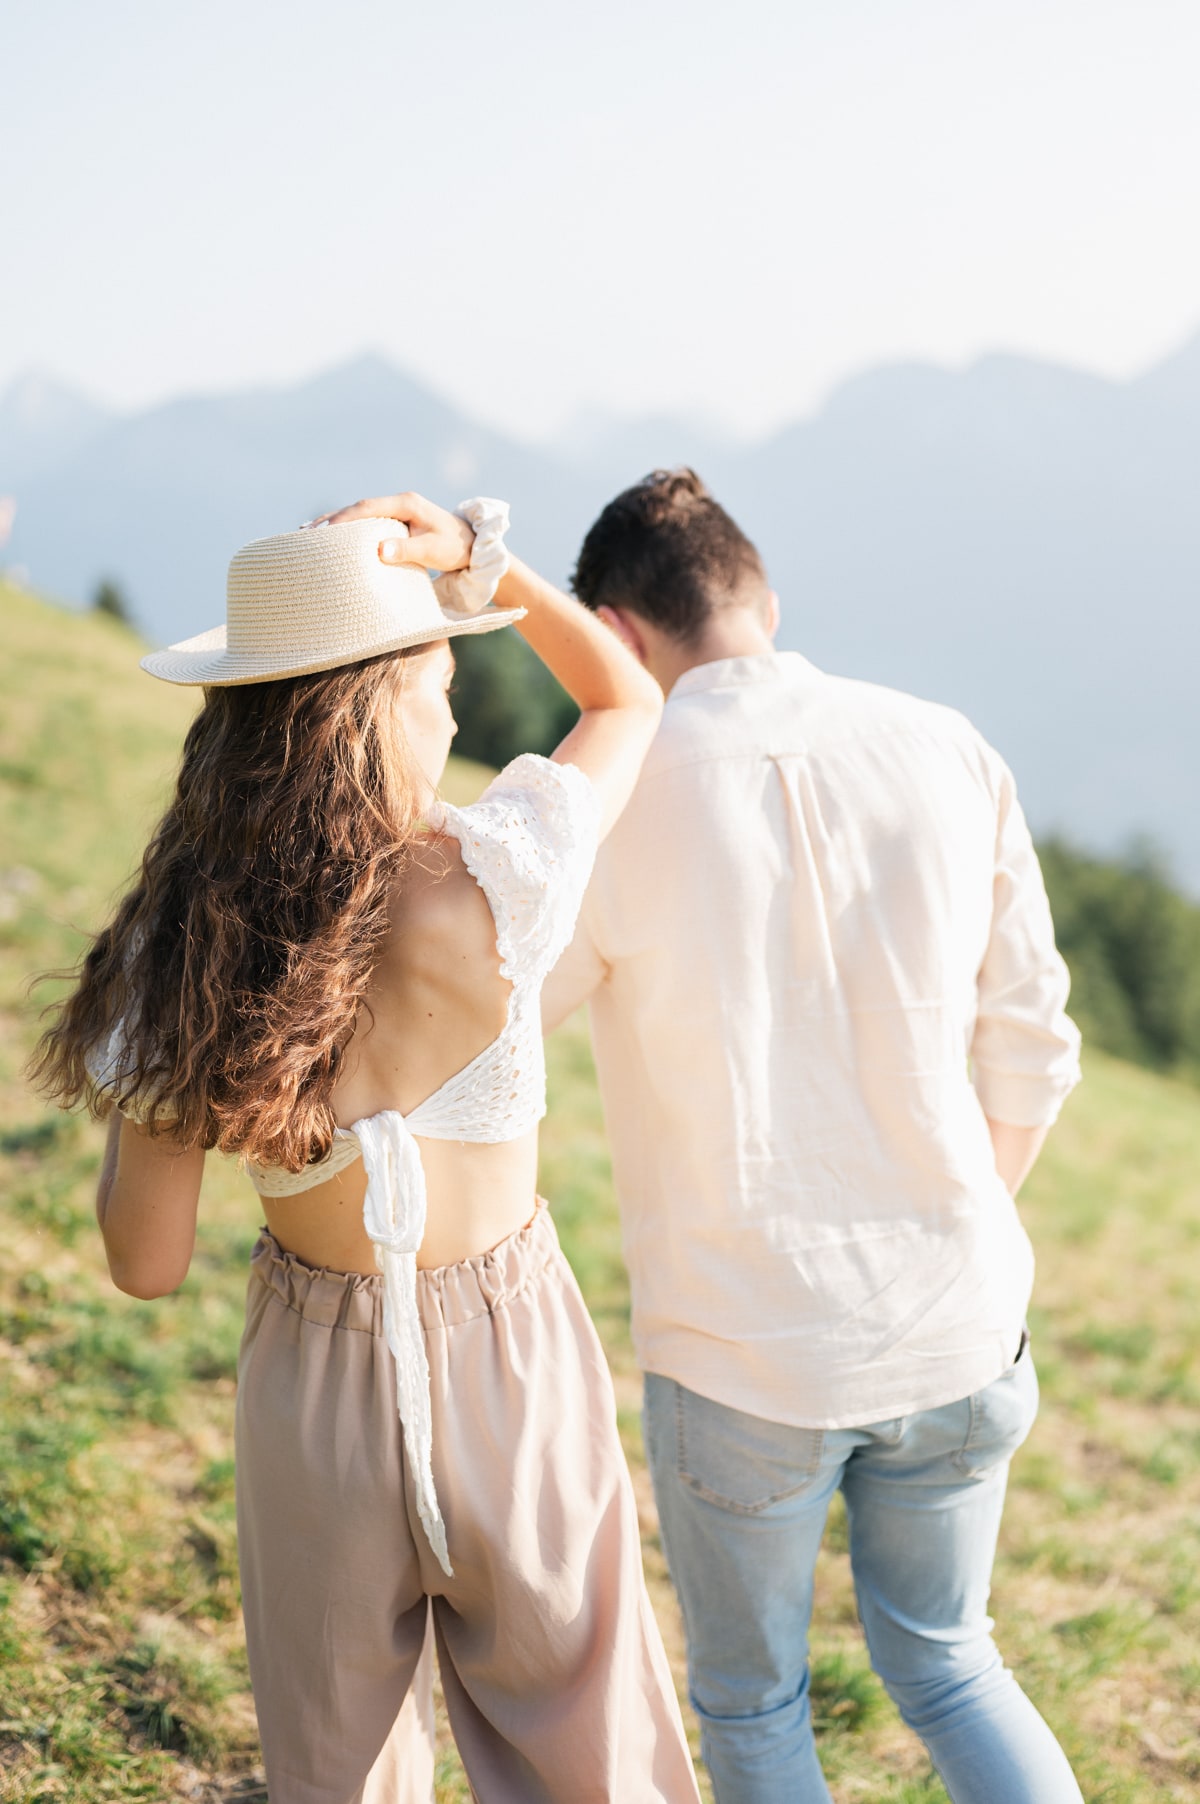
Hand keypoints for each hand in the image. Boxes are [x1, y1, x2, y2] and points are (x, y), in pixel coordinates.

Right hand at [305, 492, 473, 573]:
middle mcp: (399, 502)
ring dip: (335, 524)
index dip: (344, 518)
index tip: (323, 532)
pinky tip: (331, 538)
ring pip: (360, 515)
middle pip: (358, 508)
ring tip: (308, 534)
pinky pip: (367, 523)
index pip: (368, 507)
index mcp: (406, 503)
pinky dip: (348, 530)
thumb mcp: (433, 550)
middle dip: (331, 520)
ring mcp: (397, 511)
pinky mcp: (396, 522)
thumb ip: (407, 550)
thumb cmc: (454, 549)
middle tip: (305, 533)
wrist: (473, 548)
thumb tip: (380, 550)